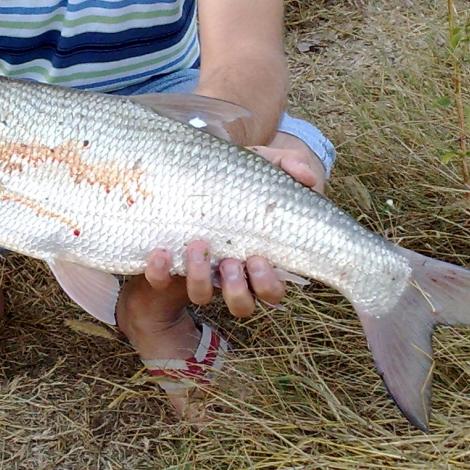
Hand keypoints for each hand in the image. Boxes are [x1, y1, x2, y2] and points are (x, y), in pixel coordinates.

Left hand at [142, 135, 326, 317]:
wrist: (192, 169)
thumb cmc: (237, 175)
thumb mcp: (264, 164)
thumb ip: (289, 165)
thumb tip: (309, 178)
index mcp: (257, 258)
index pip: (272, 290)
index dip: (268, 284)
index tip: (258, 259)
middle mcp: (229, 272)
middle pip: (242, 305)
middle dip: (237, 289)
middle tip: (231, 261)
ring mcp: (198, 270)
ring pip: (203, 297)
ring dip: (200, 279)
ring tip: (199, 248)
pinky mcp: (168, 265)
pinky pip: (160, 281)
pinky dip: (159, 271)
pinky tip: (161, 251)